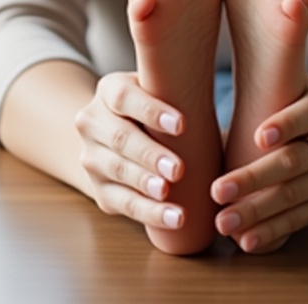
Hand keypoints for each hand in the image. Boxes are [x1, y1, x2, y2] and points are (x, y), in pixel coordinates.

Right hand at [74, 71, 189, 231]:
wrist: (113, 135)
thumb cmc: (152, 109)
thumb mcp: (156, 92)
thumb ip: (176, 93)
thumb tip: (216, 105)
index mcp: (108, 90)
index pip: (124, 97)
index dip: (151, 111)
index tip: (182, 124)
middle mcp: (92, 122)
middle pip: (120, 138)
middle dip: (150, 155)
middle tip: (178, 169)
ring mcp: (91, 157)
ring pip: (118, 171)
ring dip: (145, 184)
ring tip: (169, 194)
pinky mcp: (99, 189)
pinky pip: (123, 203)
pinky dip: (149, 212)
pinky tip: (174, 218)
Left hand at [210, 79, 307, 252]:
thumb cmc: (281, 110)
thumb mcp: (279, 93)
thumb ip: (256, 93)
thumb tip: (200, 101)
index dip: (286, 125)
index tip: (258, 137)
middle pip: (294, 159)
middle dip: (253, 178)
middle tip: (217, 190)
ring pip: (292, 195)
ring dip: (254, 211)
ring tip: (222, 222)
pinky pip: (296, 220)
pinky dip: (269, 231)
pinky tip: (245, 240)